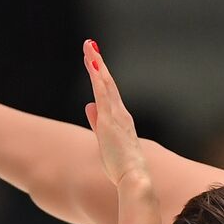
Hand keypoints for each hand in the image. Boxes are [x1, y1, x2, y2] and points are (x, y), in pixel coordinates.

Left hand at [82, 39, 149, 187]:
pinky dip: (98, 77)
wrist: (134, 179)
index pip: (108, 93)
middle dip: (98, 63)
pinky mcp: (109, 120)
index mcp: (120, 120)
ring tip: (89, 46)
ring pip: (105, 83)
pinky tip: (92, 63)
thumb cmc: (121, 167)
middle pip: (107, 83)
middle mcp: (120, 114)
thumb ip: (97, 122)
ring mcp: (115, 115)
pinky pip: (103, 93)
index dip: (101, 76)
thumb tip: (89, 106)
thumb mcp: (105, 141)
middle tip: (90, 45)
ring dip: (97, 63)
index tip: (93, 61)